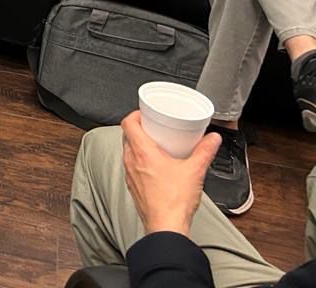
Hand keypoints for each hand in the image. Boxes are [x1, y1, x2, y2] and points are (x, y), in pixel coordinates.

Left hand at [121, 111, 219, 236]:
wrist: (166, 226)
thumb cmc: (175, 201)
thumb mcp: (195, 170)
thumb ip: (205, 151)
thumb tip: (212, 139)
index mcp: (142, 152)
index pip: (128, 123)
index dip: (135, 115)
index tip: (146, 113)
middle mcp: (131, 161)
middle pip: (127, 136)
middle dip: (140, 129)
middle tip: (155, 128)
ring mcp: (130, 174)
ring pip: (128, 151)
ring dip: (139, 145)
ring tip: (156, 145)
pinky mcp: (133, 186)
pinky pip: (132, 166)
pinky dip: (140, 161)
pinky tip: (155, 166)